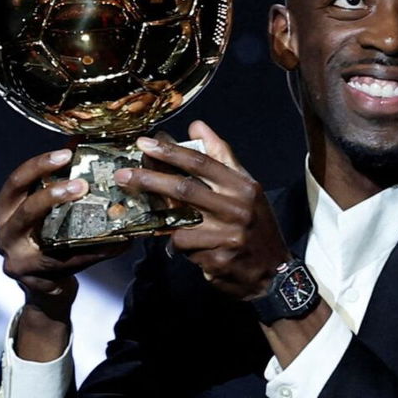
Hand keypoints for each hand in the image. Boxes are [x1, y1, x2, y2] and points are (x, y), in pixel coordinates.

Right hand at [0, 149, 130, 319]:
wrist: (45, 287)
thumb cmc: (47, 238)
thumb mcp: (46, 210)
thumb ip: (59, 181)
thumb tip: (83, 141)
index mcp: (4, 210)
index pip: (15, 182)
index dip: (38, 166)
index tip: (66, 153)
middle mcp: (4, 234)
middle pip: (25, 210)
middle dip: (53, 194)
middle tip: (82, 184)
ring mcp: (18, 260)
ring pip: (48, 239)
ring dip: (79, 225)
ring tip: (106, 212)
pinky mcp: (38, 280)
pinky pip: (74, 262)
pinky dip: (99, 251)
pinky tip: (122, 242)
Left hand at [113, 120, 289, 300]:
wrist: (274, 271)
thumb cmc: (255, 224)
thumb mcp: (246, 188)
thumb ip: (222, 157)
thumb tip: (197, 125)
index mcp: (243, 187)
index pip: (202, 163)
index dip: (170, 151)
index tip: (144, 142)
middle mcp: (237, 209)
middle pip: (184, 190)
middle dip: (150, 180)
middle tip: (123, 175)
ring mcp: (228, 237)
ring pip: (179, 224)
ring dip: (165, 224)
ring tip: (161, 224)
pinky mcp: (218, 261)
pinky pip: (184, 249)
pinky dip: (179, 246)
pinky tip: (189, 247)